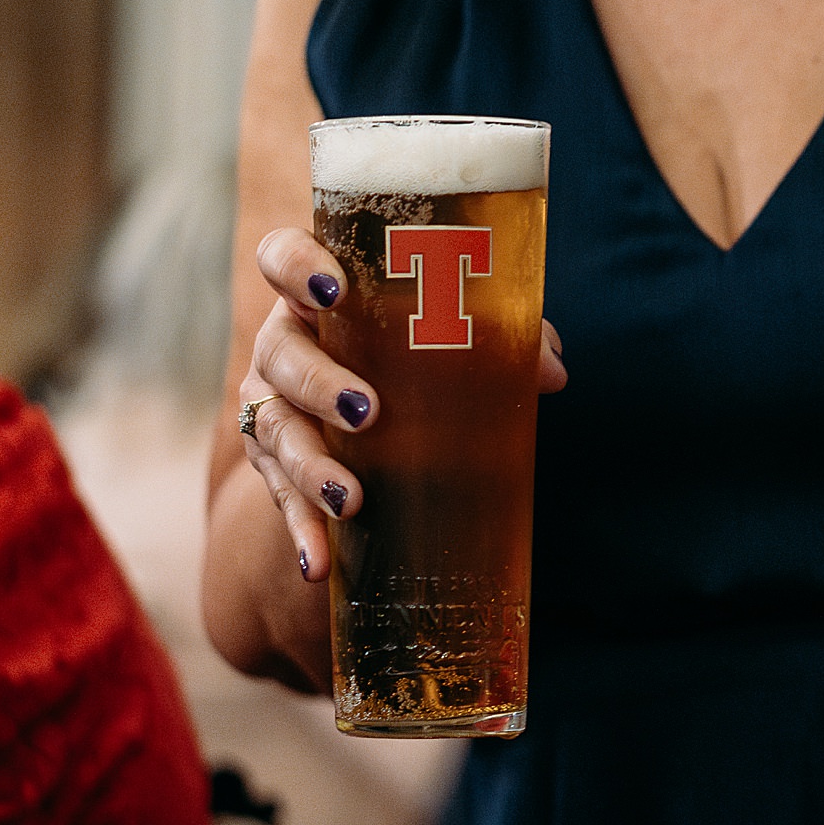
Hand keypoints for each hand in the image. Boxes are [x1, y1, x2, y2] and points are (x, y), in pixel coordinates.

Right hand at [238, 227, 567, 582]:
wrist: (380, 411)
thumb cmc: (421, 350)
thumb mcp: (456, 337)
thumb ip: (503, 337)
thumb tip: (551, 371)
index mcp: (319, 294)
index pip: (282, 259)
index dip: (297, 267)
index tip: (331, 290)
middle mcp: (283, 344)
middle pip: (281, 353)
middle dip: (319, 382)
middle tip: (367, 411)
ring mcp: (272, 404)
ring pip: (276, 430)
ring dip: (311, 468)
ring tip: (351, 500)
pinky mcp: (274, 464)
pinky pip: (281, 498)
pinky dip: (301, 531)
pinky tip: (318, 565)